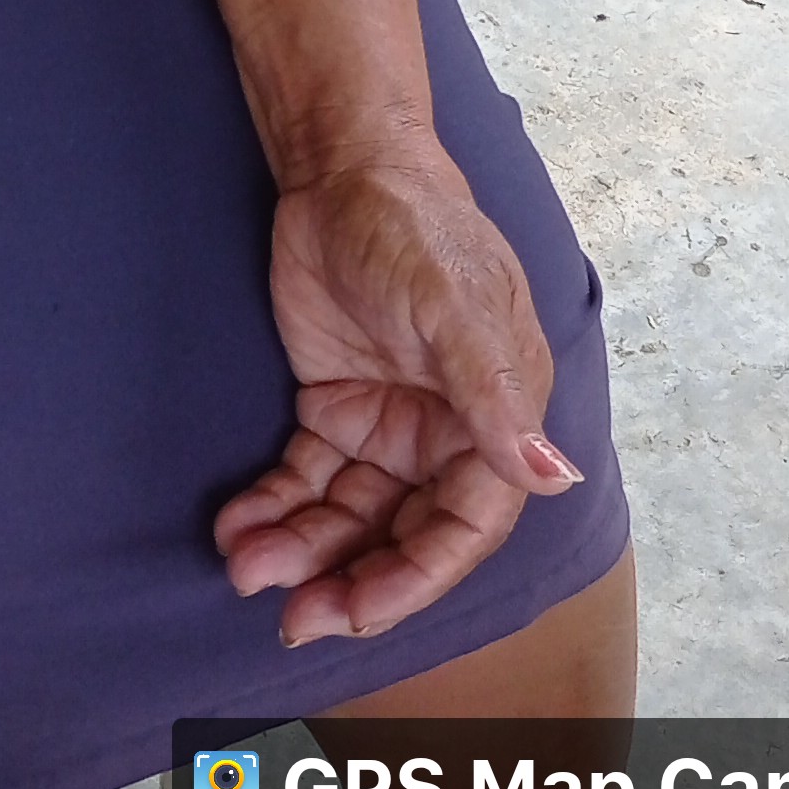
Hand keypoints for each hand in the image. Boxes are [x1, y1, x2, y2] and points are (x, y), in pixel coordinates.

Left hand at [214, 150, 580, 647]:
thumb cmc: (417, 228)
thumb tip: (550, 475)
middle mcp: (445, 437)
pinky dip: (273, 509)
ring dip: (301, 551)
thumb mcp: (454, 309)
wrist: (345, 170)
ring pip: (347, 517)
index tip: (357, 610)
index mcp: (494, 423)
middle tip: (291, 617)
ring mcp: (387, 426)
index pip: (460, 530)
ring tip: (245, 568)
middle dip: (348, 582)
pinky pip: (304, 480)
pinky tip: (238, 527)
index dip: (412, 579)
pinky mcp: (335, 408)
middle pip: (400, 536)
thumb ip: (495, 397)